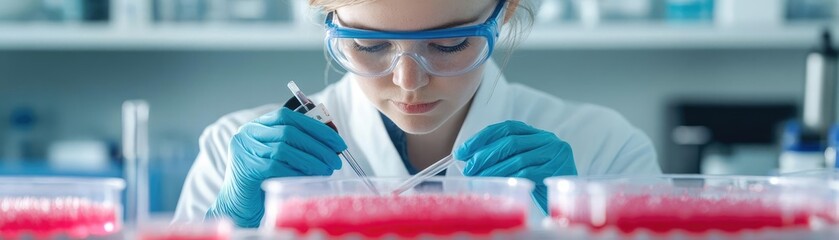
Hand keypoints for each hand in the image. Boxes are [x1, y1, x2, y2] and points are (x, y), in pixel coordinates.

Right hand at [206, 108, 345, 226]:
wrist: (240, 205)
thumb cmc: (265, 180)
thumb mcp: (282, 158)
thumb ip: (299, 145)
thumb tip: (332, 142)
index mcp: (257, 126)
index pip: (288, 116)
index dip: (315, 127)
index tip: (337, 141)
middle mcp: (247, 133)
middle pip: (288, 132)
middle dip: (318, 145)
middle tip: (336, 158)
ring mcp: (244, 149)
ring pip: (284, 149)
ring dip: (311, 159)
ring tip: (328, 169)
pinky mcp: (246, 168)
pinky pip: (277, 166)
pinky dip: (297, 171)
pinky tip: (310, 178)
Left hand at [455, 120, 576, 213]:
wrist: (565, 199)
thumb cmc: (540, 181)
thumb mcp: (524, 162)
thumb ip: (505, 155)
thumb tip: (471, 158)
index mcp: (537, 134)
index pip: (506, 127)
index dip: (482, 137)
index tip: (464, 150)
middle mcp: (548, 140)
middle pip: (510, 142)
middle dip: (485, 154)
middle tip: (468, 167)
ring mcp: (555, 153)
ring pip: (517, 158)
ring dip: (493, 168)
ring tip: (478, 176)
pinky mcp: (557, 169)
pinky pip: (527, 173)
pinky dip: (509, 177)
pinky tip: (498, 183)